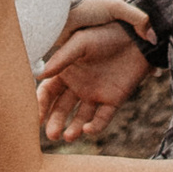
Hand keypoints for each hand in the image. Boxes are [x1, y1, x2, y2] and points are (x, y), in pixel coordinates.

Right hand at [35, 3, 152, 146]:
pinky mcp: (113, 101)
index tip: (36, 117)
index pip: (48, 92)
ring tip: (68, 136)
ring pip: (80, 118)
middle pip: (61, 109)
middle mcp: (78, 86)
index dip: (41, 104)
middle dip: (55, 122)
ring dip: (73, 129)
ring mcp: (95, 95)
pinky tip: (88, 129)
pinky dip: (95, 126)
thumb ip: (61, 59)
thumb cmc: (105, 35)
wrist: (135, 37)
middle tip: (51, 135)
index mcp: (66, 72)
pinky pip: (102, 118)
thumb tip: (38, 75)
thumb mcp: (80, 43)